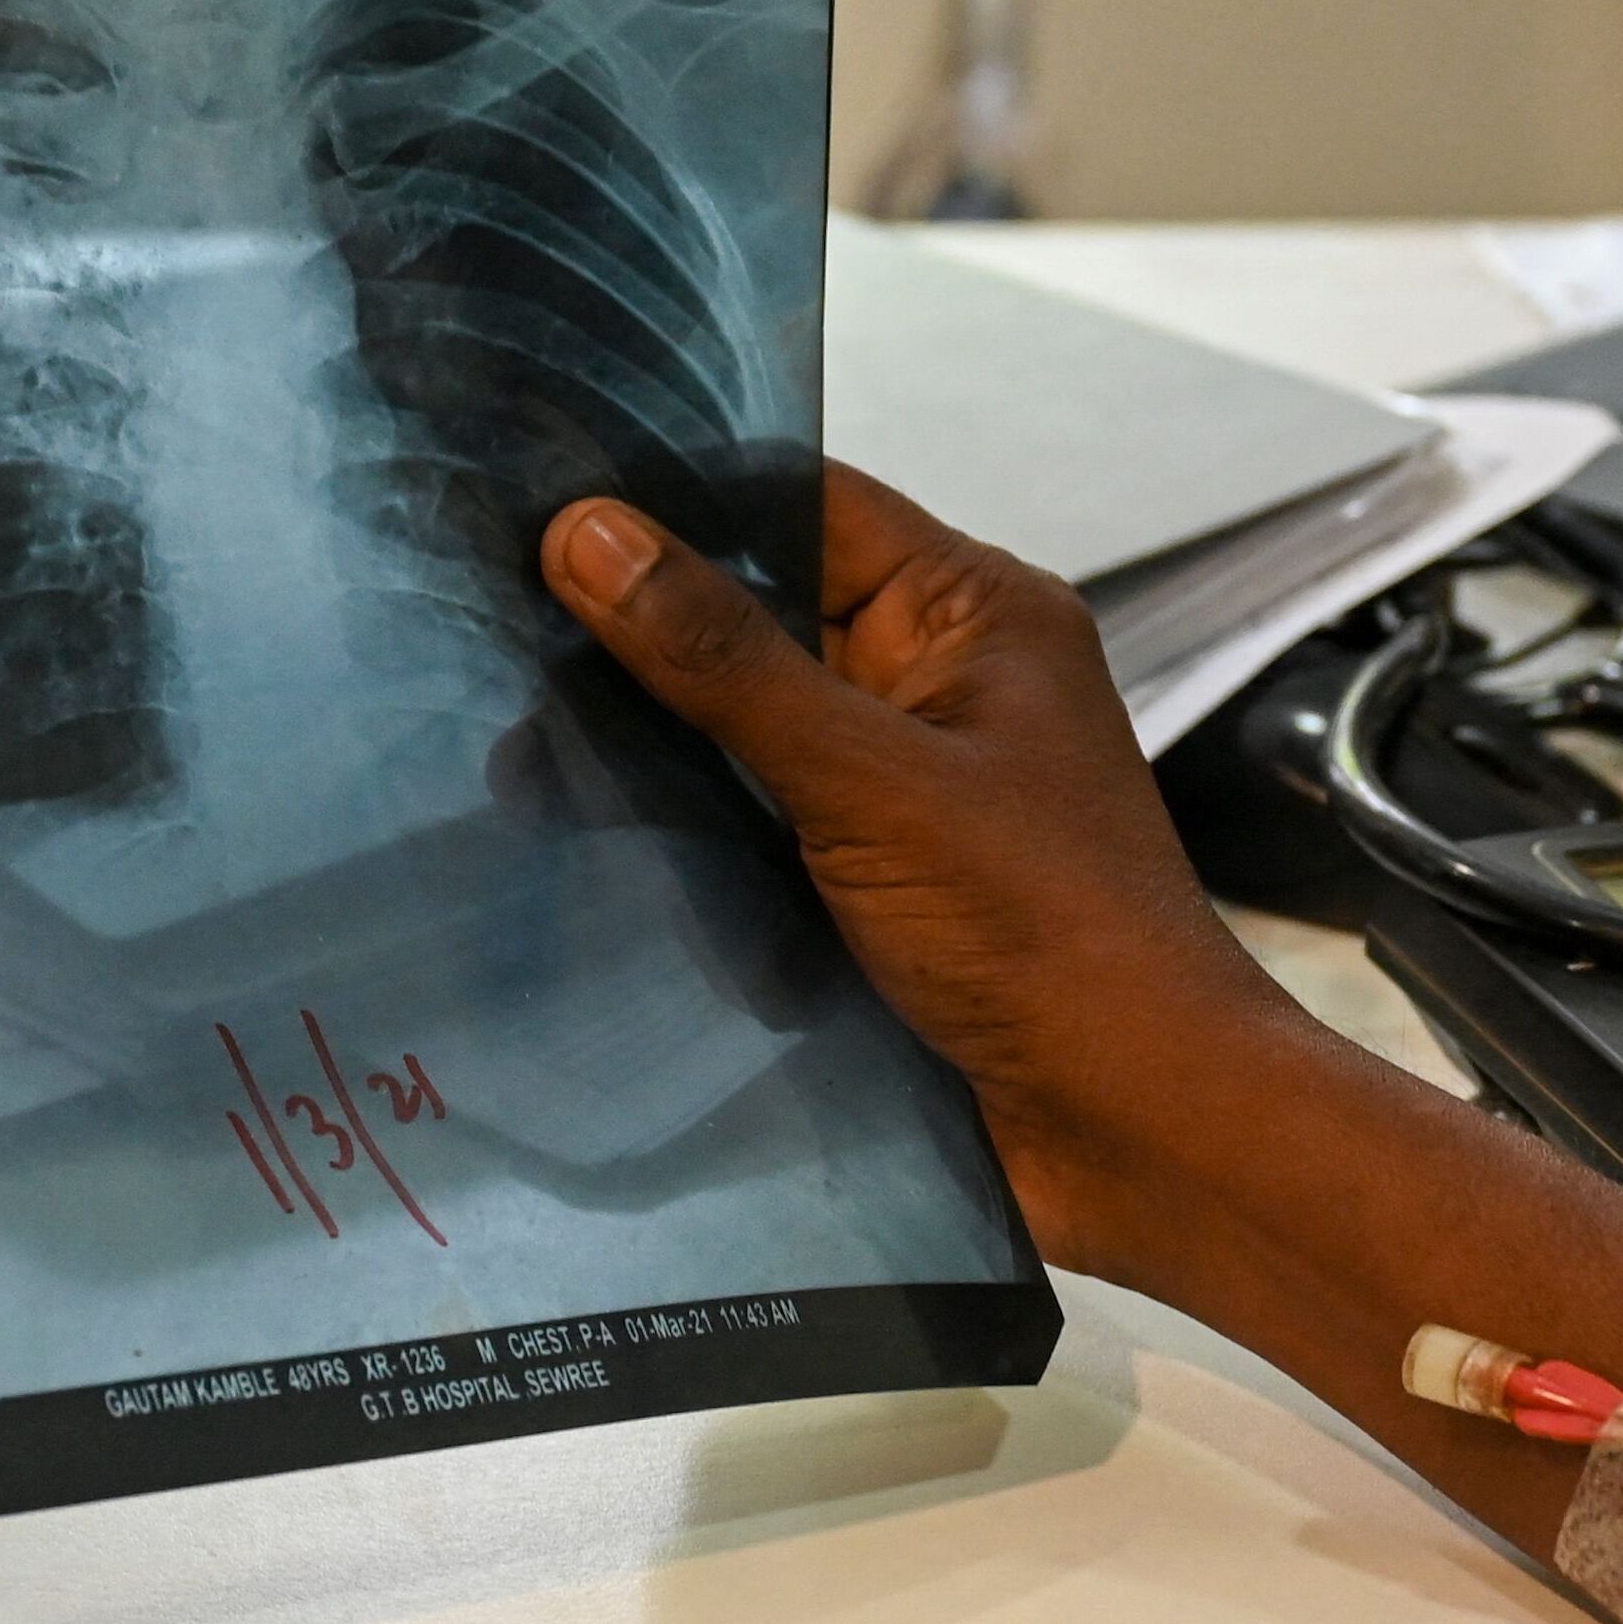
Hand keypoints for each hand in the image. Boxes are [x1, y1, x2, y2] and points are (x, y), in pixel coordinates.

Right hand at [540, 466, 1305, 1275]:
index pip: (806, 504)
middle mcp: (939, 686)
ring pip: (746, 729)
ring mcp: (904, 791)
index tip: (537, 493)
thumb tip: (590, 532)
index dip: (680, 493)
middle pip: (764, 616)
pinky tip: (568, 827)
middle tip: (485, 613)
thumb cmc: (1043, 933)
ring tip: (496, 723)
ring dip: (647, 737)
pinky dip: (680, 826)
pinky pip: (754, 824)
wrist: (1137, 1130)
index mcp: (975, 615)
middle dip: (640, 625)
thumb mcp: (873, 781)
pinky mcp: (871, 886)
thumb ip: (728, 662)